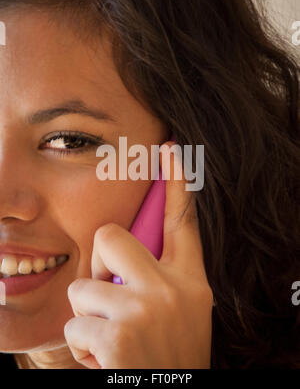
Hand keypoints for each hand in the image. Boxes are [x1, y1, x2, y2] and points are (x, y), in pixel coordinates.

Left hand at [64, 142, 213, 368]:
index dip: (176, 183)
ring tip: (113, 336)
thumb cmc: (172, 352)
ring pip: (83, 286)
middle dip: (99, 261)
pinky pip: (75, 322)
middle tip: (110, 290)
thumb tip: (125, 248)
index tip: (168, 151)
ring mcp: (143, 308)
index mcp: (190, 281)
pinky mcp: (116, 332)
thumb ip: (163, 275)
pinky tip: (106, 358)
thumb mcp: (183, 309)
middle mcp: (171, 288)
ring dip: (90, 314)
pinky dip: (84, 343)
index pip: (182, 221)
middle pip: (111, 236)